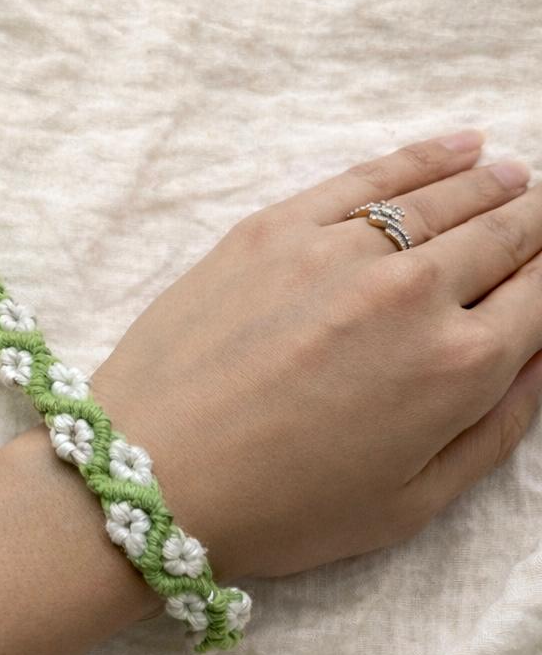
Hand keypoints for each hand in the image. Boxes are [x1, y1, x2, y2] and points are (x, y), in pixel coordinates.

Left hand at [91, 130, 541, 584]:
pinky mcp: (279, 226)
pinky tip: (460, 147)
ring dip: (492, 184)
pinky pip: (370, 176)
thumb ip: (496, 428)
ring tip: (517, 177)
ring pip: (444, 197)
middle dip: (536, 223)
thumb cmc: (282, 508)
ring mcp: (342, 249)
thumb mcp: (413, 502)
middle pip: (502, 236)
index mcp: (458, 368)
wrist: (151, 475)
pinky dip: (425, 157)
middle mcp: (413, 293)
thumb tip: (540, 359)